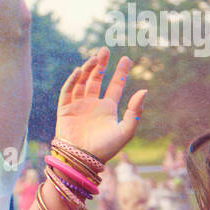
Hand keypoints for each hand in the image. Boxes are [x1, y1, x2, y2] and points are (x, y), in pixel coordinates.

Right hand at [55, 47, 147, 161]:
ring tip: (94, 58)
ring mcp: (78, 106)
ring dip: (87, 70)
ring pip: (82, 82)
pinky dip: (72, 81)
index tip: (126, 58)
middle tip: (104, 50)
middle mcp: (93, 105)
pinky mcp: (65, 110)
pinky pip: (67, 91)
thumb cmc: (106, 148)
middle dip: (101, 65)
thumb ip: (136, 111)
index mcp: (108, 109)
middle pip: (97, 79)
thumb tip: (144, 90)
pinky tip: (79, 71)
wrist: (82, 159)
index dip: (121, 72)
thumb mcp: (126, 130)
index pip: (115, 85)